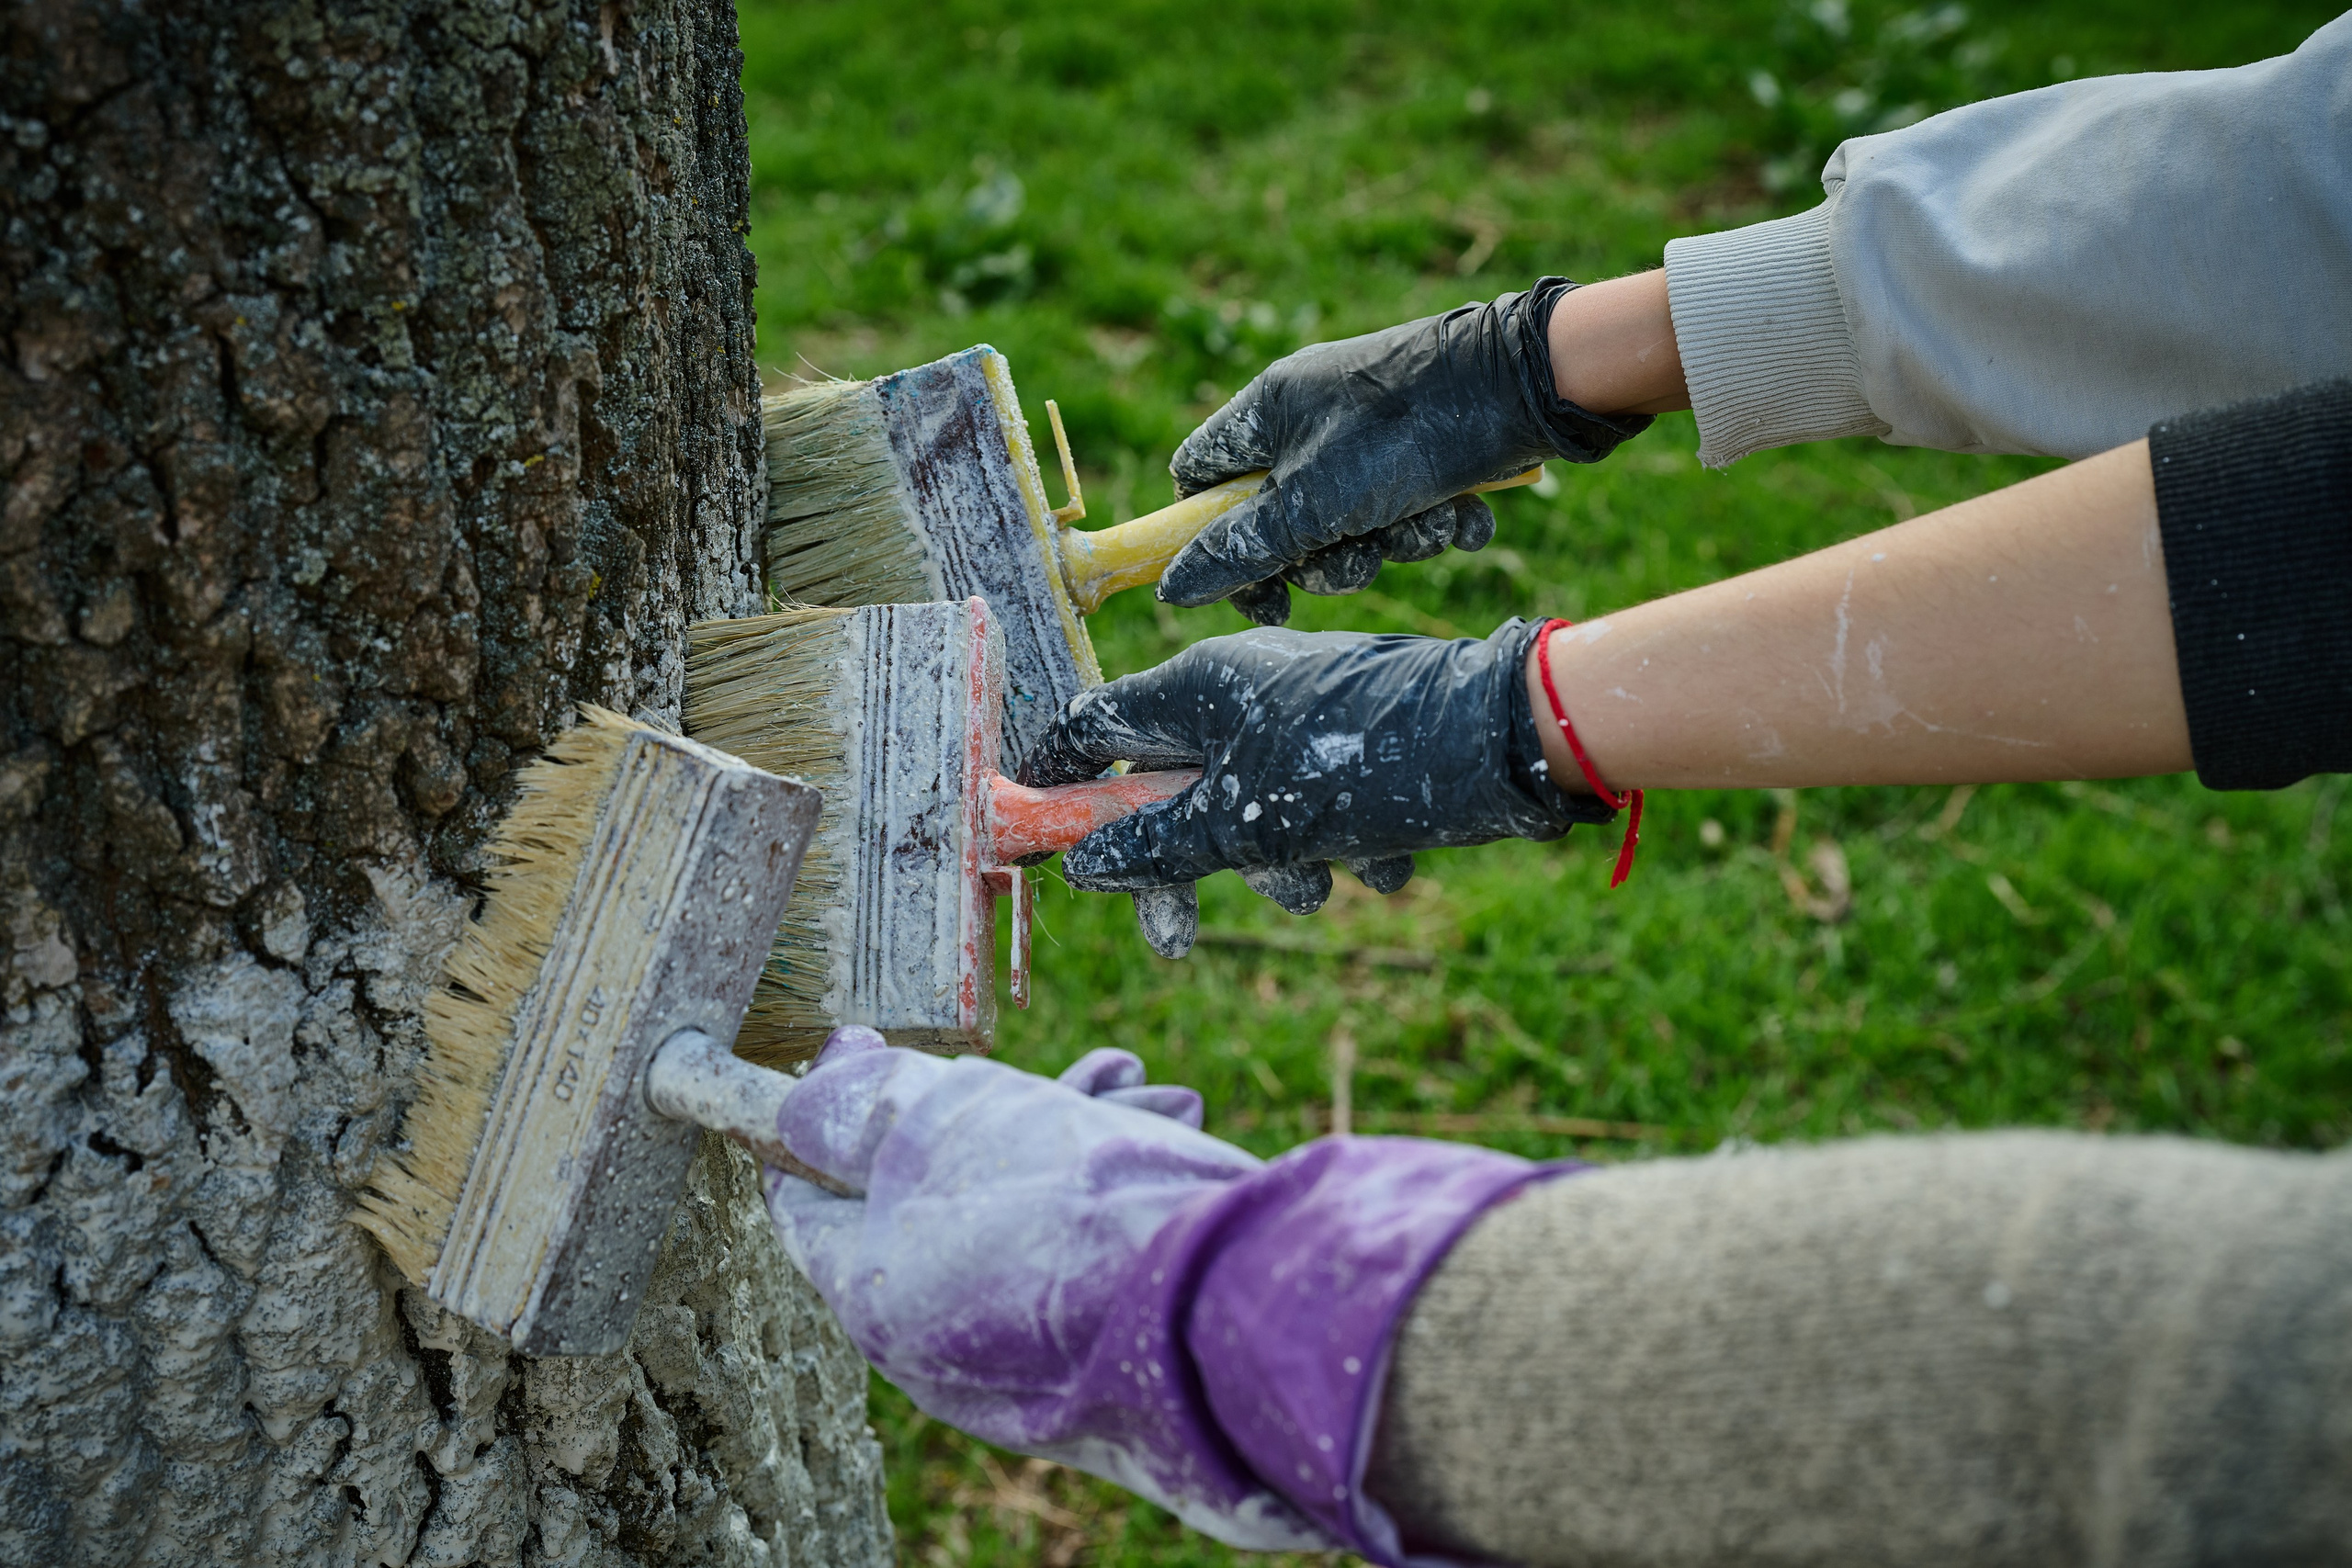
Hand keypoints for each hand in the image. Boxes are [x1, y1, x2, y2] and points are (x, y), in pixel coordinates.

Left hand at [763, 1027, 1327, 1549]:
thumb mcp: (941, 1126)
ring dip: (1063, 1124)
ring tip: (1131, 1075)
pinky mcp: (1095, 1342)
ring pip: (1015, 1205)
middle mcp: (938, 1338)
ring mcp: (1021, 1349)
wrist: (1224, 1299)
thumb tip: (799, 1101)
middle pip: (923, 1194)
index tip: (855, 1040)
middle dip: (970, 1102)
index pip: (807, 1203)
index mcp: (875, 1297)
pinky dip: (1109, 1173)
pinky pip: (1078, 1242)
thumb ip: (858, 1111)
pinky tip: (1164, 1113)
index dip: (820, 1110)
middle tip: (993, 1052)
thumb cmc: (1071, 1206)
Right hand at [1018, 620, 1614, 949]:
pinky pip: (1317, 803)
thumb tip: (1086, 863)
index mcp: (1197, 685)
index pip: (1094, 728)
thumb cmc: (1366, 767)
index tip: (1042, 850)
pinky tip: (1388, 865)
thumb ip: (1159, 844)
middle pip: (1172, 787)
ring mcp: (1301, 712)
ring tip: (1327, 882)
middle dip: (1185, 866)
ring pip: (1250, 808)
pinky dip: (1339, 845)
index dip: (1061, 789)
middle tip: (1178, 940)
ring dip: (1278, 864)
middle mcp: (1243, 689)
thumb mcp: (1248, 822)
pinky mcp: (1355, 739)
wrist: (1507, 740)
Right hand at [1161, 278, 1650, 625]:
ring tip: (1430, 520)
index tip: (1255, 589)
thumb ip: (1243, 549)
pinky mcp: (1427, 449)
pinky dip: (1438, 520)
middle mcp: (1314, 419)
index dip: (1210, 541)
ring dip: (1395, 541)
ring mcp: (1372, 434)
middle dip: (1327, 556)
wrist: (1528, 384)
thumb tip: (1173, 587)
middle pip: (1283, 520)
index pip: (1200, 479)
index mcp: (1269, 412)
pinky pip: (1409, 509)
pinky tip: (1466, 511)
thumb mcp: (1315, 503)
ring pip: (1354, 524)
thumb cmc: (1407, 433)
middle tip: (1360, 556)